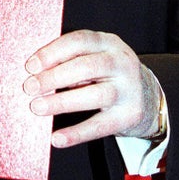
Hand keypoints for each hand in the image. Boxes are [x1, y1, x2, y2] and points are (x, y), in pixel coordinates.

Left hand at [23, 29, 160, 147]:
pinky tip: (56, 138)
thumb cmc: (108, 74)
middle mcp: (122, 62)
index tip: (30, 66)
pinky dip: (76, 133)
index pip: (79, 41)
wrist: (149, 96)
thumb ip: (71, 60)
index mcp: (109, 42)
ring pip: (94, 95)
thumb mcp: (96, 57)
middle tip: (29, 87)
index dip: (53, 52)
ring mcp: (129, 89)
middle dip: (54, 77)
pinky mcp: (130, 115)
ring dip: (62, 102)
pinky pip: (100, 126)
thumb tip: (35, 73)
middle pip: (86, 66)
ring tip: (37, 107)